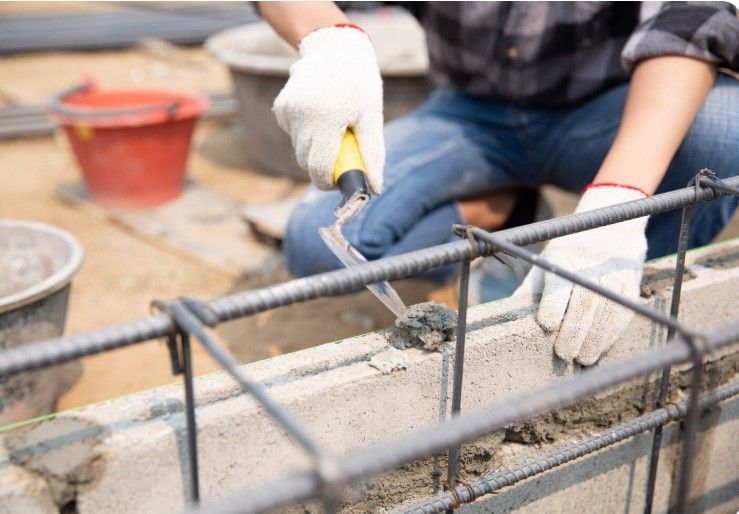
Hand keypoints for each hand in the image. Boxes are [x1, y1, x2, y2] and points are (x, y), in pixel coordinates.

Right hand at [273, 26, 383, 193]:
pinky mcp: (281, 108)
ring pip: (298, 149)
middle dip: (322, 167)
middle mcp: (301, 116)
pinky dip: (305, 134)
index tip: (339, 182)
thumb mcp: (371, 117)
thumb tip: (374, 189)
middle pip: (305, 162)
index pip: (318, 168)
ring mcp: (287, 111)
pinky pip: (292, 134)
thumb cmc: (359, 84)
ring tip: (332, 128)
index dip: (327, 182)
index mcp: (325, 119)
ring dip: (314, 149)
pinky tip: (319, 115)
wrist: (335, 48)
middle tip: (342, 155)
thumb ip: (372, 154)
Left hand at [516, 185, 648, 364]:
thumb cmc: (566, 257)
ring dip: (595, 339)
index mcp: (563, 259)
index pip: (559, 284)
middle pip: (583, 303)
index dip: (553, 306)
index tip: (546, 326)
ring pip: (605, 311)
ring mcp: (613, 275)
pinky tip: (601, 348)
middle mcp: (590, 266)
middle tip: (564, 355)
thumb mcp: (544, 264)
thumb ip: (530, 291)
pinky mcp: (630, 285)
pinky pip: (622, 313)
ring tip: (583, 358)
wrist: (611, 233)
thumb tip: (506, 319)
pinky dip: (612, 334)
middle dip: (574, 331)